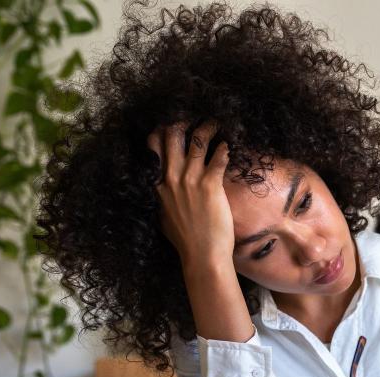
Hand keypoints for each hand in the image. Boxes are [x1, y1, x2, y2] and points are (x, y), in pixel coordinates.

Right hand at [147, 120, 233, 267]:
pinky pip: (217, 158)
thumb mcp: (163, 215)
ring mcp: (190, 181)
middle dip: (182, 123)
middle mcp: (171, 178)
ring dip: (206, 130)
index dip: (161, 132)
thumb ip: (162, 198)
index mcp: (157, 185)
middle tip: (193, 118)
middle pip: (172, 137)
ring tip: (214, 124)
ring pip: (196, 142)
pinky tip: (227, 146)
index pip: (153, 147)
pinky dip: (223, 149)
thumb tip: (163, 189)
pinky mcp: (210, 185)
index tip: (170, 125)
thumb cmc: (184, 240)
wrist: (201, 254)